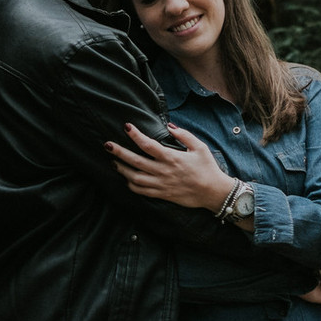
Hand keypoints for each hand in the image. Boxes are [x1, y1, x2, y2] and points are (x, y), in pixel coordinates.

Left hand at [105, 123, 233, 212]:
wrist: (212, 192)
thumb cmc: (207, 168)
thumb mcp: (200, 147)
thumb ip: (184, 135)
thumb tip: (169, 126)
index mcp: (172, 158)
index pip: (148, 145)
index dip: (135, 135)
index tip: (126, 127)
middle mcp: (163, 171)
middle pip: (135, 161)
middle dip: (119, 152)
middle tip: (107, 145)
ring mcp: (161, 184)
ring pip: (134, 178)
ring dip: (122, 169)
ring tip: (113, 161)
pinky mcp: (161, 194)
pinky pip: (141, 191)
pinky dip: (131, 185)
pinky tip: (126, 178)